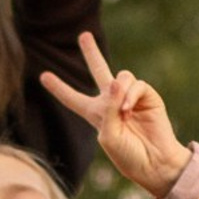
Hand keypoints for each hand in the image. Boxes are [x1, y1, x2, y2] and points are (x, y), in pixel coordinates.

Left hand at [41, 33, 189, 196]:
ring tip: (124, 112)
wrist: (155, 162)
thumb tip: (117, 82)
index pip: (73, 98)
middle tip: (84, 35)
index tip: (43, 76)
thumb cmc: (128, 155)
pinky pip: (136, 84)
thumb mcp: (108, 136)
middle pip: (99, 70)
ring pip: (121, 76)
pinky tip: (129, 109)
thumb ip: (109, 109)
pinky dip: (131, 94)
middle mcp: (111, 102)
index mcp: (96, 115)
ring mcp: (130, 97)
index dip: (59, 88)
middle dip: (92, 53)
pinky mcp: (147, 96)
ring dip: (119, 91)